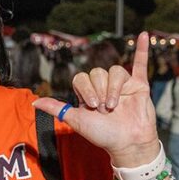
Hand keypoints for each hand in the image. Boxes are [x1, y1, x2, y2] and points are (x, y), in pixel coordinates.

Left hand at [33, 32, 159, 165]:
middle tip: (104, 108)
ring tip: (114, 105)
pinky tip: (143, 35)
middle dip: (99, 91)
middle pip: (97, 73)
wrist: (127, 144)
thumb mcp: (75, 120)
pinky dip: (142, 50)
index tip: (91, 106)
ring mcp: (122, 85)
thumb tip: (34, 102)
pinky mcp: (139, 86)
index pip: (82, 78)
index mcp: (88, 93)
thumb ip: (56, 108)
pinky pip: (141, 64)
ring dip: (113, 88)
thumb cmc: (102, 134)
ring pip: (115, 71)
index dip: (86, 89)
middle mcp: (104, 87)